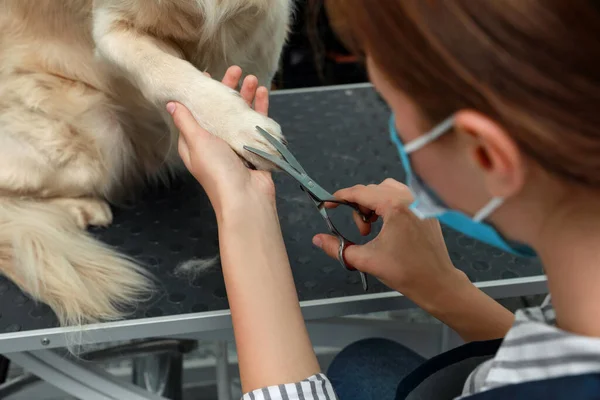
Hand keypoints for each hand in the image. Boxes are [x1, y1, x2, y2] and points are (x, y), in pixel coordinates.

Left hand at [168, 66, 275, 213]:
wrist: (245, 198)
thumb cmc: (217, 171)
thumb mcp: (197, 141)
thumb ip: (185, 121)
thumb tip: (171, 103)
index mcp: (196, 143)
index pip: (197, 113)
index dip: (201, 94)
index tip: (206, 74)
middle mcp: (216, 143)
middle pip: (221, 110)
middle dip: (228, 90)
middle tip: (235, 70)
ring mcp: (236, 146)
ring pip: (241, 115)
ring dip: (246, 96)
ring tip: (251, 78)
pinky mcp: (255, 148)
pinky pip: (257, 123)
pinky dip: (260, 108)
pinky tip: (263, 93)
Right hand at [313, 178, 466, 303]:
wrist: (437, 283)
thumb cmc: (405, 273)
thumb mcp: (365, 260)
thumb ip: (337, 248)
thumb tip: (317, 239)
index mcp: (395, 206)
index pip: (360, 192)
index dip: (340, 197)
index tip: (328, 205)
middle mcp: (409, 198)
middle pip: (373, 190)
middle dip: (359, 207)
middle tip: (360, 232)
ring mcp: (420, 202)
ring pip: (387, 190)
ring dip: (373, 204)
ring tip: (372, 228)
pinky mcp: (426, 210)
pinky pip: (402, 196)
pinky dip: (389, 205)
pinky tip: (387, 226)